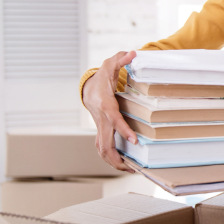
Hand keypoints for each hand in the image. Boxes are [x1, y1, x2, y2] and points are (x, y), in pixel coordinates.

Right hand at [82, 50, 137, 171]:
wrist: (89, 86)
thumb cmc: (102, 77)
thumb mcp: (111, 64)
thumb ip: (121, 59)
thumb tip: (133, 53)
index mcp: (106, 105)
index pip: (114, 120)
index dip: (123, 131)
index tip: (135, 141)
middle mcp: (101, 119)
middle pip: (104, 143)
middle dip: (117, 157)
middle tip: (132, 167)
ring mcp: (99, 127)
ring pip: (101, 149)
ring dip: (113, 162)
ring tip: (130, 170)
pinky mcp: (100, 130)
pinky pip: (103, 148)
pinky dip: (111, 158)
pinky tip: (123, 164)